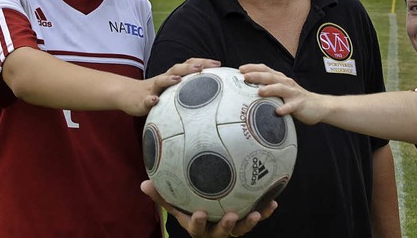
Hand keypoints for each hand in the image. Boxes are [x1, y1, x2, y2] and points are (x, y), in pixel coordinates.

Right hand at [123, 58, 220, 116]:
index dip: (203, 62)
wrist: (128, 95)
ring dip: (169, 79)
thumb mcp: (173, 90)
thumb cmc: (156, 93)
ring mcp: (152, 88)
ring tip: (178, 79)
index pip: (189, 65)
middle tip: (202, 67)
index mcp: (173, 76)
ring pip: (161, 80)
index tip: (218, 64)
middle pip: (177, 69)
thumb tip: (213, 93)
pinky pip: (146, 99)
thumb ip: (188, 89)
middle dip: (189, 67)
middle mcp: (164, 79)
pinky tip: (155, 100)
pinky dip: (150, 99)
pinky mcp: (142, 99)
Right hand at [140, 180, 275, 236]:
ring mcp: (230, 228)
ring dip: (249, 222)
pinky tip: (273, 202)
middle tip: (231, 216)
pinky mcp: (243, 221)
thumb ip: (162, 195)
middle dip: (226, 226)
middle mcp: (214, 230)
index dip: (197, 222)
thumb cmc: (188, 207)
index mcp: (197, 225)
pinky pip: (255, 216)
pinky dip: (264, 211)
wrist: (206, 218)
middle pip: (221, 232)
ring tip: (256, 213)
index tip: (199, 213)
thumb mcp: (175, 203)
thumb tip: (143, 183)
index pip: (195, 227)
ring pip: (240, 229)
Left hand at [239, 63, 326, 124]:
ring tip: (259, 92)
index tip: (240, 69)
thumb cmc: (295, 99)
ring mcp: (293, 93)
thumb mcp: (281, 91)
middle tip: (245, 77)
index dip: (253, 68)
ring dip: (270, 89)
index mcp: (280, 79)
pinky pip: (292, 106)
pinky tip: (278, 111)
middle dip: (257, 76)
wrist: (318, 106)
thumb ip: (268, 89)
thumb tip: (247, 90)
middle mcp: (286, 83)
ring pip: (280, 88)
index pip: (265, 69)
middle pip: (270, 77)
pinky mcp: (299, 104)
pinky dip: (285, 108)